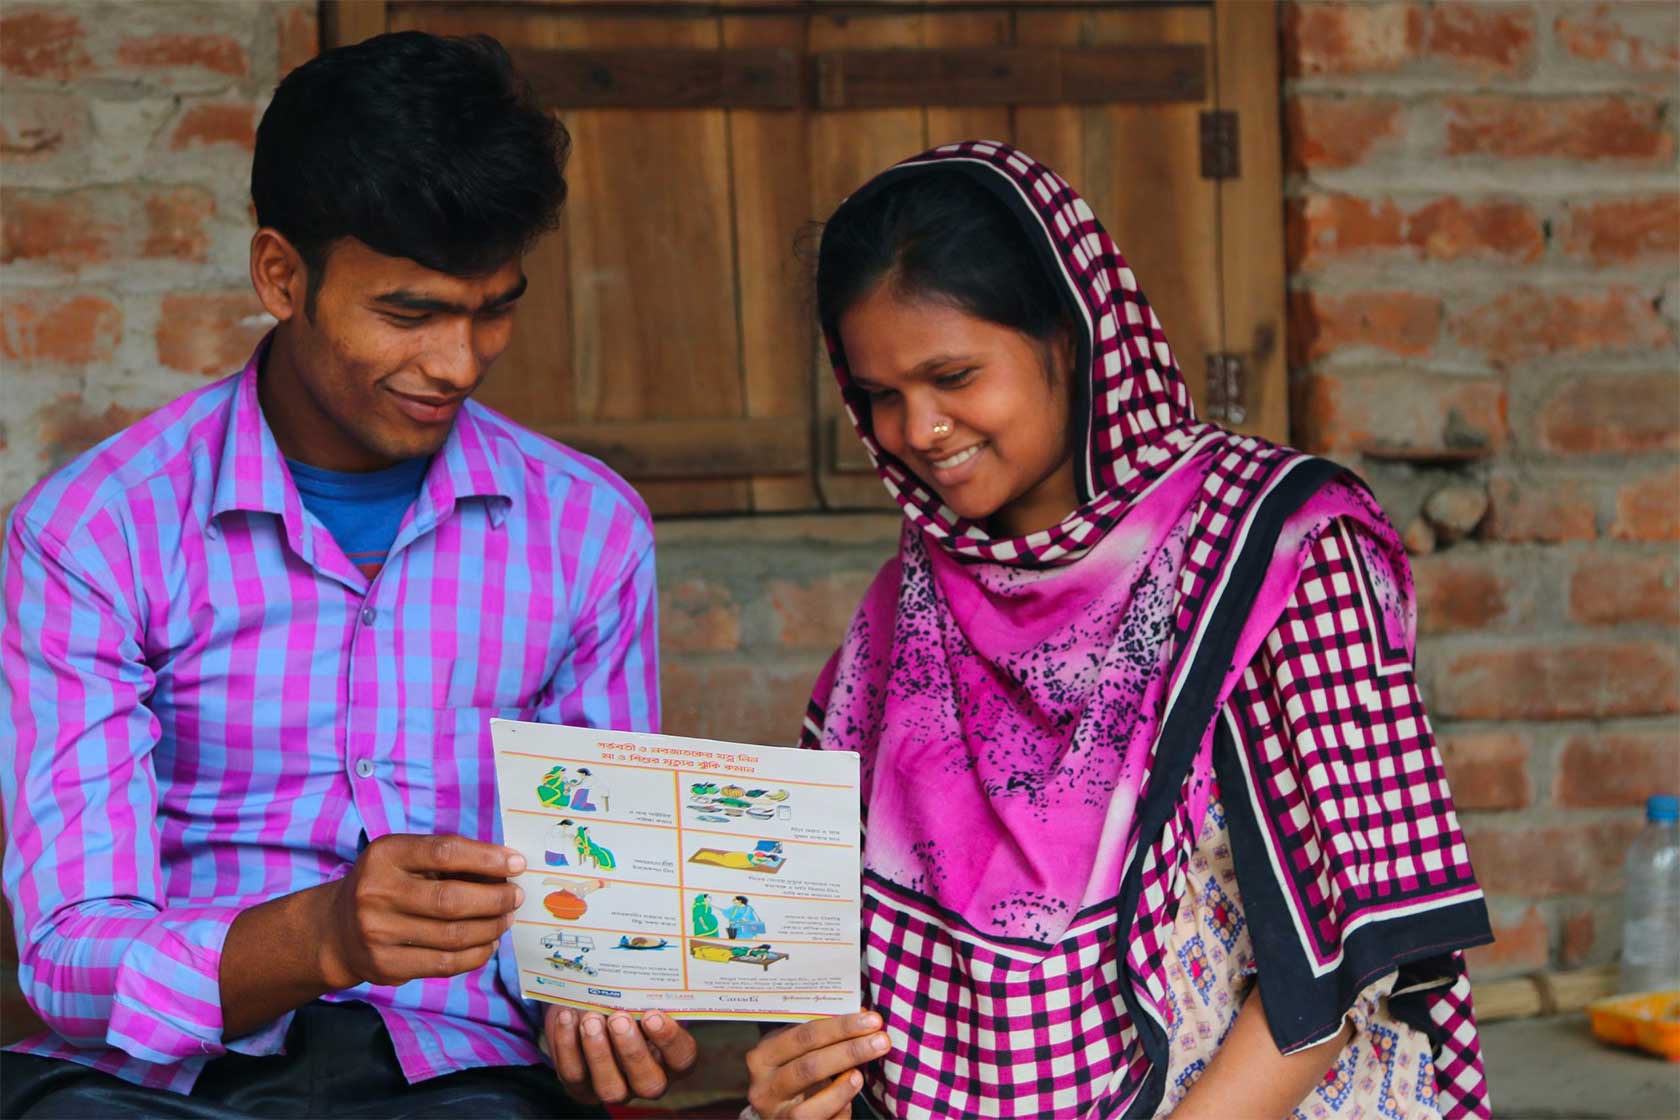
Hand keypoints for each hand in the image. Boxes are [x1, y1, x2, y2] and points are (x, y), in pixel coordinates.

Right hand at [315, 833, 524, 989]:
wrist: (337, 930)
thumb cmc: (388, 885)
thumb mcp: (407, 859)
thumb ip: (449, 861)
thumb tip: (507, 870)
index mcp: (385, 855)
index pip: (445, 851)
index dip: (487, 858)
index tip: (517, 864)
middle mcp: (376, 892)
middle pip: (452, 899)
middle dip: (495, 899)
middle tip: (516, 897)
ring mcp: (378, 933)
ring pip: (453, 935)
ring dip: (491, 928)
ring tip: (506, 919)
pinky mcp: (385, 966)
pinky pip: (444, 964)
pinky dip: (475, 954)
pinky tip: (488, 943)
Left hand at [545, 1005, 697, 1103]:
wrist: (590, 1007)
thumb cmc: (626, 998)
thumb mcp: (641, 994)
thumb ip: (647, 991)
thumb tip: (643, 965)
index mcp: (671, 1056)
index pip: (682, 1057)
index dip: (669, 1040)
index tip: (652, 1014)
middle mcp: (646, 1078)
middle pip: (649, 1083)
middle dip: (632, 1051)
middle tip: (618, 1018)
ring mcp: (614, 1088)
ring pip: (610, 1087)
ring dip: (598, 1052)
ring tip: (591, 1018)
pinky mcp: (581, 1087)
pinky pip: (573, 1074)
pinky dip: (567, 1046)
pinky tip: (567, 1017)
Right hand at [745, 1012, 887, 1118]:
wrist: (779, 1106)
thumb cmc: (793, 1067)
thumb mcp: (798, 1048)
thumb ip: (824, 1033)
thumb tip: (864, 1015)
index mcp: (762, 1057)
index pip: (803, 1036)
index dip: (840, 1027)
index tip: (872, 1020)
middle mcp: (763, 1088)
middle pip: (809, 1068)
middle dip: (849, 1052)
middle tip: (881, 1041)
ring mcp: (776, 1115)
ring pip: (808, 1109)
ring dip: (841, 1090)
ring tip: (861, 1075)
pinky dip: (839, 1112)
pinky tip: (849, 1101)